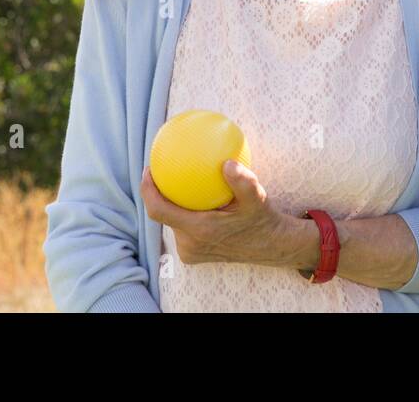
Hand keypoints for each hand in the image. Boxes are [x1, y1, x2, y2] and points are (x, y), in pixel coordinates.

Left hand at [139, 162, 312, 269]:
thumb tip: (227, 163)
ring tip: (171, 179)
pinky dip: (181, 212)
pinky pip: (180, 228)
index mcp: (199, 231)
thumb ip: (243, 182)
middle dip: (158, 193)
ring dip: (171, 203)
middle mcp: (190, 244)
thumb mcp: (257, 198)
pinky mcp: (194, 254)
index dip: (147, 191)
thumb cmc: (262, 219)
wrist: (270, 246)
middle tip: (160, 169)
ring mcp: (190, 252)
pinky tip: (187, 195)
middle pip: (163, 215)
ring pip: (172, 221)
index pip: (159, 211)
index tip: (148, 170)